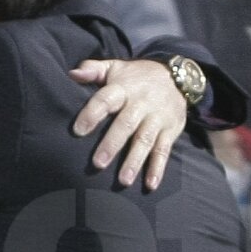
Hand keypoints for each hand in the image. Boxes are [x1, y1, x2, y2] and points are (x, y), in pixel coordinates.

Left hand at [69, 58, 186, 188]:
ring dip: (134, 161)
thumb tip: (72, 73)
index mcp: (124, 88)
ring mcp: (157, 118)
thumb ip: (93, 70)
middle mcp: (141, 103)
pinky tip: (150, 184)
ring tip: (123, 180)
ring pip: (145, 140)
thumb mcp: (115, 67)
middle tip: (98, 163)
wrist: (178, 77)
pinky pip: (164, 150)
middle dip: (112, 144)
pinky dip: (158, 168)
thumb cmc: (136, 77)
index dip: (92, 114)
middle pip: (126, 124)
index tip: (78, 130)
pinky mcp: (170, 130)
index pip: (106, 100)